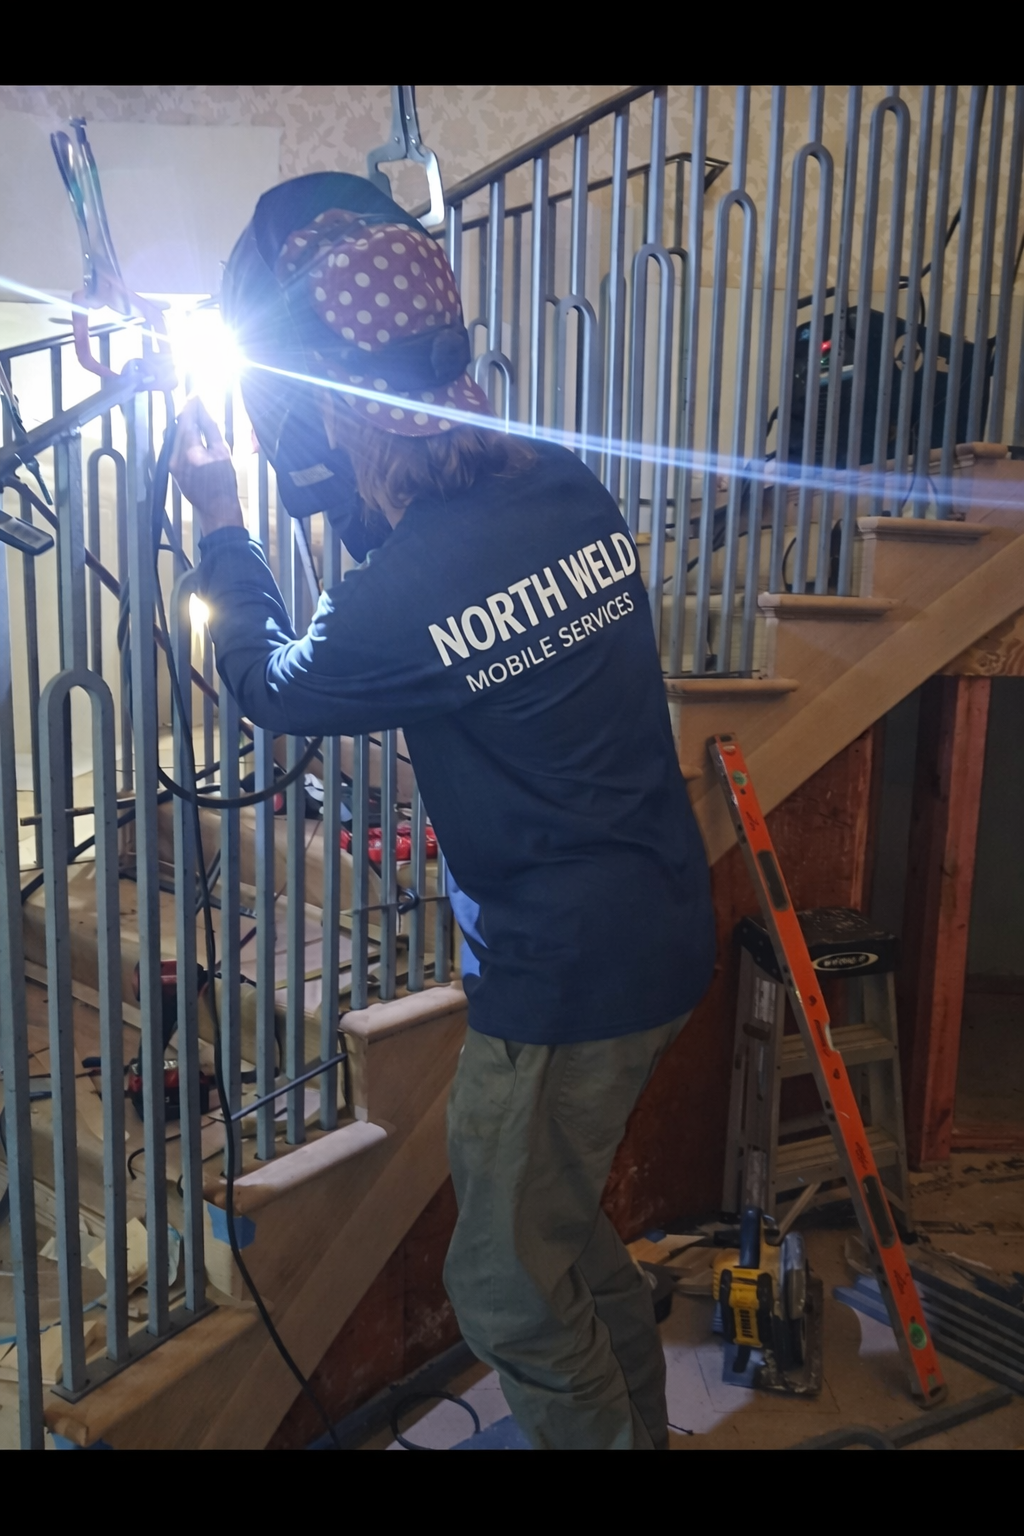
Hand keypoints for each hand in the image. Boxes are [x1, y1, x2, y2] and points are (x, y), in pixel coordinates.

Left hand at [170, 397, 244, 535]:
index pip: (187, 420)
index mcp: (190, 452)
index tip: (197, 394)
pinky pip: (176, 446)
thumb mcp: (222, 452)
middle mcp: (176, 457)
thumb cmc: (225, 483)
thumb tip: (204, 409)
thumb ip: (211, 428)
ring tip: (196, 414)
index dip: (191, 405)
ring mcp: (172, 463)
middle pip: (179, 426)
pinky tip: (193, 432)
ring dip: (185, 423)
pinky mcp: (173, 468)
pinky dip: (184, 436)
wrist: (217, 509)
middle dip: (188, 412)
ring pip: (176, 435)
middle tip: (197, 401)